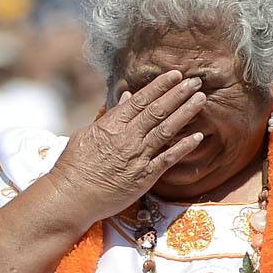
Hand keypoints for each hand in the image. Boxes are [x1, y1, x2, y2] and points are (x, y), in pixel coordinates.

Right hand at [45, 70, 206, 224]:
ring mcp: (137, 156)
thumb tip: (127, 98)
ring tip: (201, 99)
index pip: (141, 100)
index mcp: (112, 125)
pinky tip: (198, 136)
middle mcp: (127, 137)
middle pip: (158, 110)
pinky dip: (184, 147)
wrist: (71, 197)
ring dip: (186, 113)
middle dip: (178, 94)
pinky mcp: (144, 177)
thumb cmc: (74, 166)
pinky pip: (168, 158)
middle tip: (195, 81)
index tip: (176, 75)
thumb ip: (111, 116)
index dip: (160, 86)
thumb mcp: (87, 134)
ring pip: (167, 130)